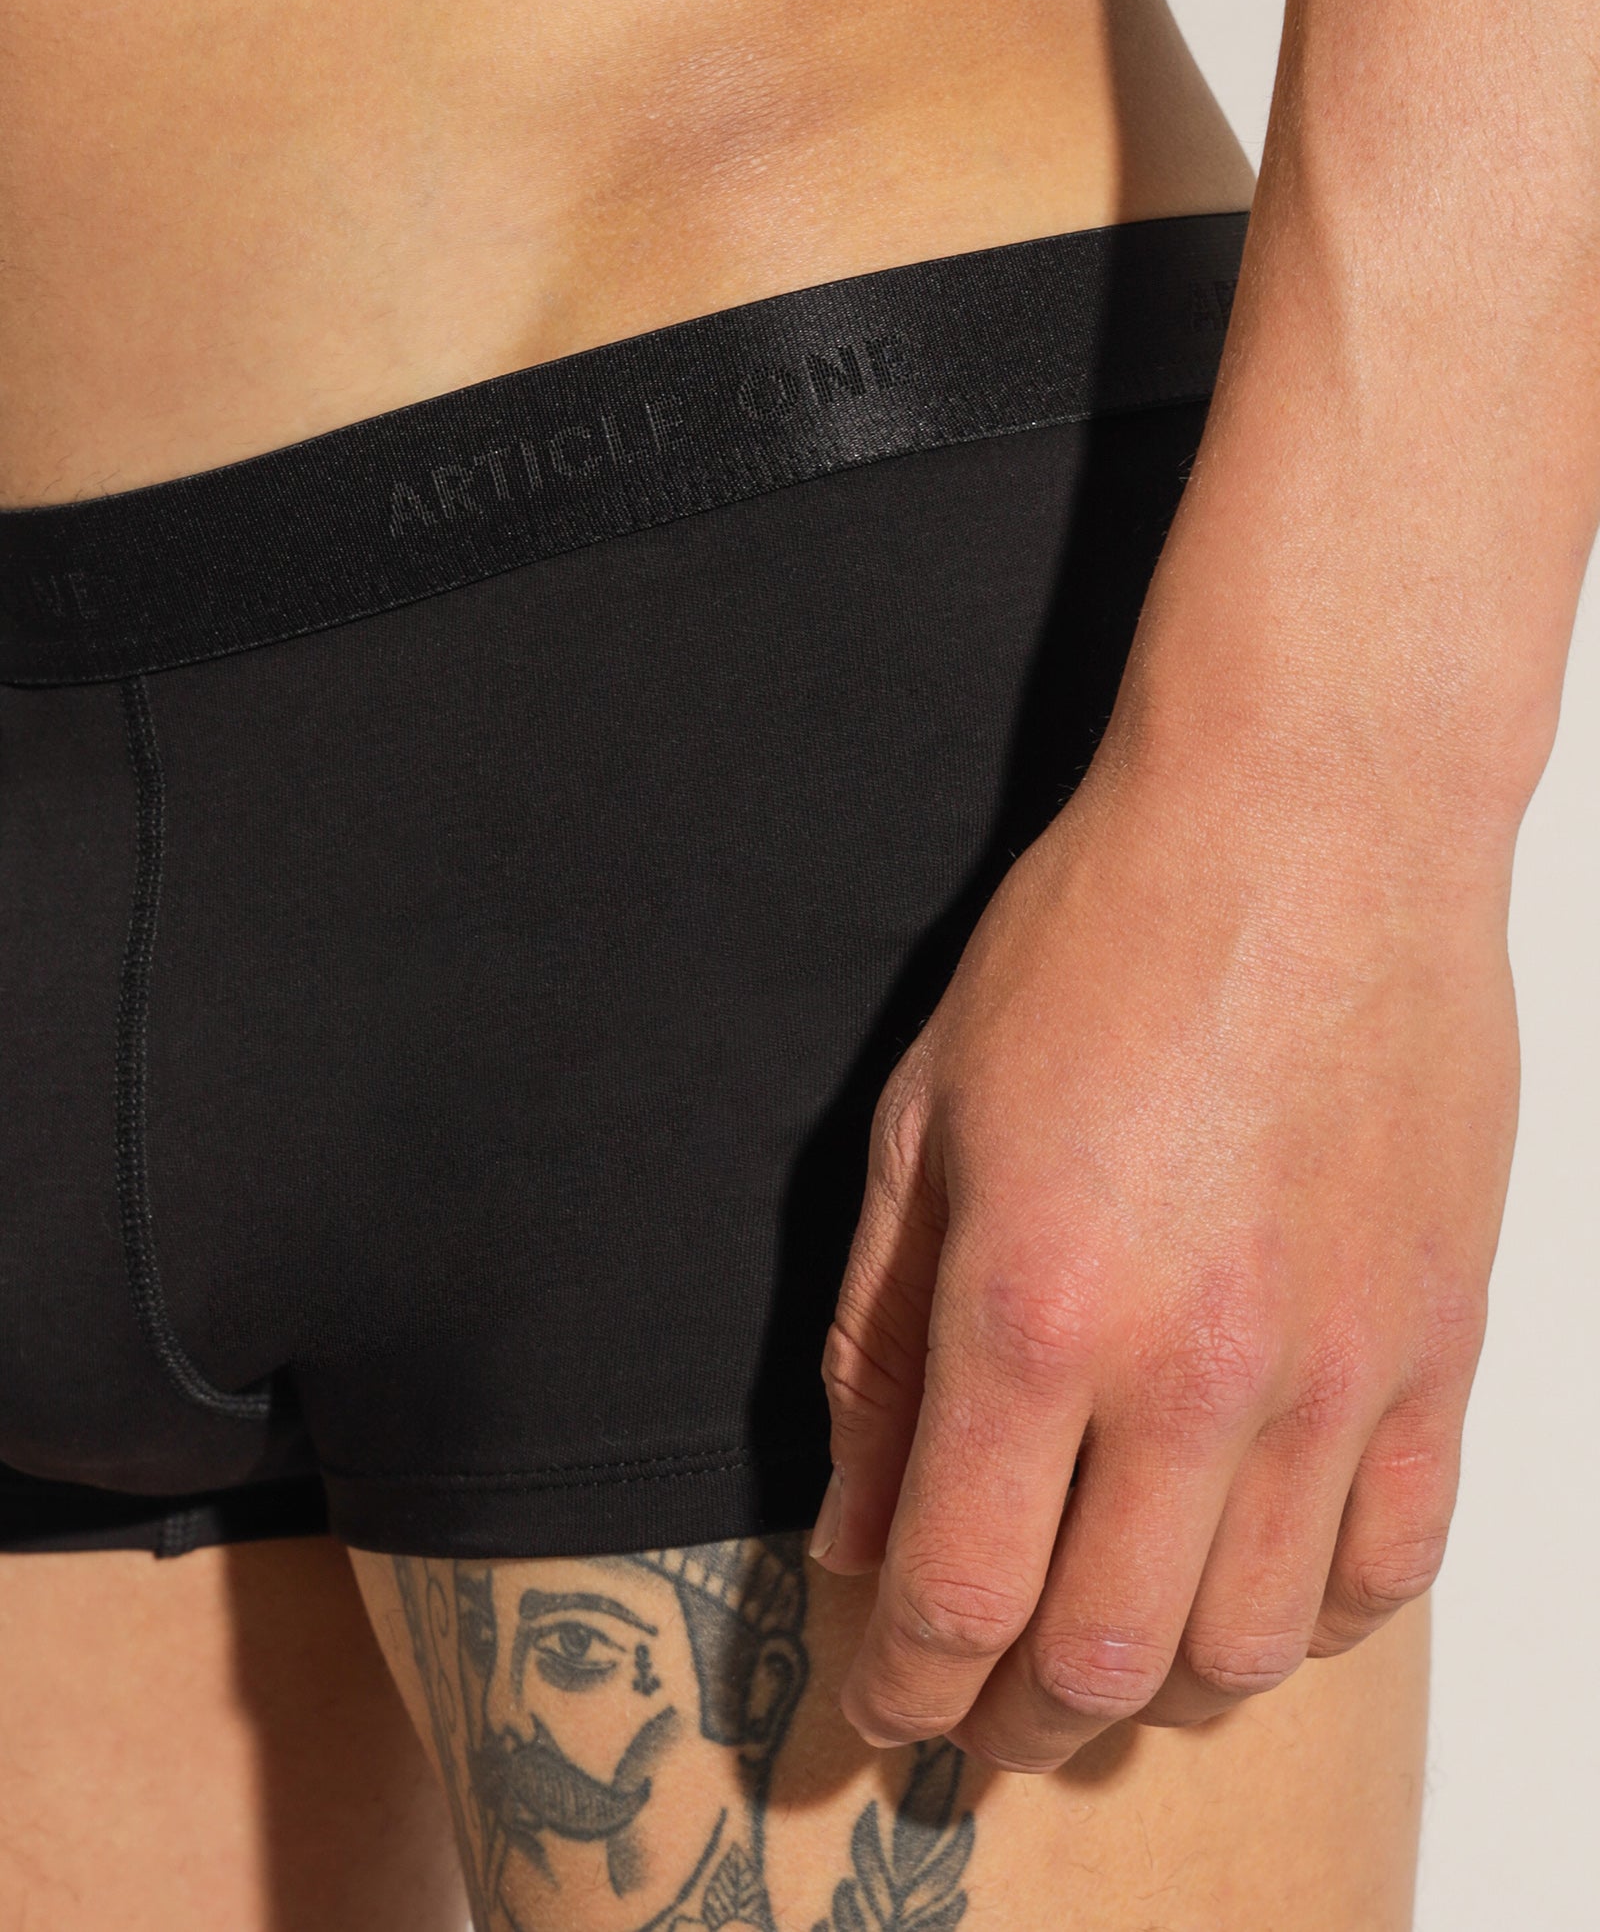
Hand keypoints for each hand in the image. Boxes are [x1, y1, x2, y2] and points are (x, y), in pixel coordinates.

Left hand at [810, 742, 1517, 1768]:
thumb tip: (858, 1530)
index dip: (903, 1690)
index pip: (958, 1595)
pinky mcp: (1440, 1343)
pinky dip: (1311, 1622)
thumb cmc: (1100, 941)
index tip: (882, 1710)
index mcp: (1036, 1308)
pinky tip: (1252, 1585)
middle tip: (974, 1716)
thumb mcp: (926, 1126)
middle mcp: (1196, 1371)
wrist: (1310, 825)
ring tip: (1104, 1658)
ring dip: (1158, 1690)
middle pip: (1101, 1662)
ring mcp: (1339, 1369)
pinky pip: (1393, 1564)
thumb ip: (882, 1349)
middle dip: (1012, 1726)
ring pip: (1253, 1648)